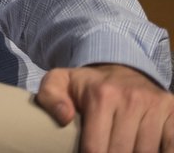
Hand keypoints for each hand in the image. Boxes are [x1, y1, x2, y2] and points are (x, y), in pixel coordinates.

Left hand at [36, 63, 173, 151]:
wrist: (121, 68)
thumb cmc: (88, 84)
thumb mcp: (60, 81)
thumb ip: (50, 96)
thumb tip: (64, 116)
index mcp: (101, 96)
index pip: (95, 148)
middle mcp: (131, 100)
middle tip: (106, 151)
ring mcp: (155, 106)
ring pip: (147, 152)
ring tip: (122, 150)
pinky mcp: (172, 111)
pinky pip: (171, 145)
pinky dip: (162, 151)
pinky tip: (147, 149)